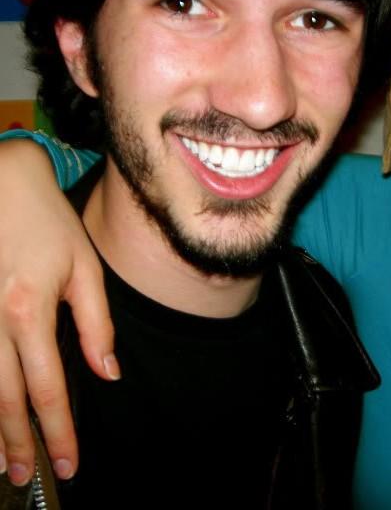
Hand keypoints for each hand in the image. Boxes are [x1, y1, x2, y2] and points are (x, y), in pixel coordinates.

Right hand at [0, 139, 117, 484]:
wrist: (3, 184)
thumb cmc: (49, 225)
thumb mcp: (85, 268)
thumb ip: (96, 324)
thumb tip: (108, 373)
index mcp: (28, 311)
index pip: (49, 387)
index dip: (59, 429)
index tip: (70, 461)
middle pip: (3, 398)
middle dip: (19, 442)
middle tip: (28, 477)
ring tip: (0, 463)